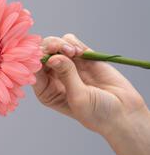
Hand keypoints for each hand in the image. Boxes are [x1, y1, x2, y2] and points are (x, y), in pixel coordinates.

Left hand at [32, 33, 147, 136]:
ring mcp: (68, 65)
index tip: (42, 56)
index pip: (33, 71)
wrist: (123, 112)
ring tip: (73, 53)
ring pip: (55, 45)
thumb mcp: (78, 97)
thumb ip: (66, 75)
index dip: (34, 61)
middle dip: (48, 48)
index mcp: (46, 90)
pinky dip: (72, 42)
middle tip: (57, 48)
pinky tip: (79, 51)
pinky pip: (70, 41)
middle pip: (42, 54)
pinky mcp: (82, 57)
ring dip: (61, 44)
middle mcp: (53, 76)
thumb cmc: (96, 112)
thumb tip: (53, 57)